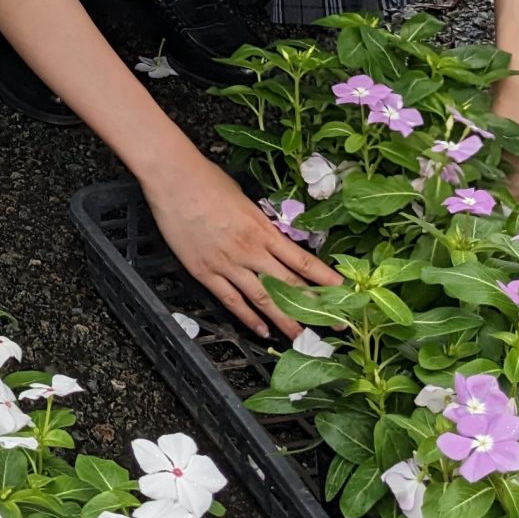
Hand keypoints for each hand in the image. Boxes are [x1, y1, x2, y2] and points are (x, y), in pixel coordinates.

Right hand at [144, 153, 335, 339]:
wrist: (174, 179)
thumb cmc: (208, 181)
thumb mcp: (245, 200)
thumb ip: (261, 224)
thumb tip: (274, 237)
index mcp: (263, 230)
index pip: (302, 262)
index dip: (325, 280)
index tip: (344, 293)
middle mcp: (250, 251)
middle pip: (289, 286)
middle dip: (314, 307)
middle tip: (334, 325)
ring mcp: (228, 264)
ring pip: (263, 300)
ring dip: (284, 321)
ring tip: (301, 338)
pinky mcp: (205, 272)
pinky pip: (231, 301)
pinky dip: (248, 318)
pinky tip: (261, 330)